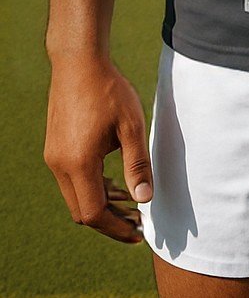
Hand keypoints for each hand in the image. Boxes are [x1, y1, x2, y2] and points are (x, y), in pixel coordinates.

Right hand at [43, 54, 153, 242]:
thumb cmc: (109, 92)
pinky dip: (92, 187)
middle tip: (138, 222)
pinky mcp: (55, 148)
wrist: (79, 63)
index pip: (94, 214)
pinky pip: (71, 180)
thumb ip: (137, 166)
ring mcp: (54, 157)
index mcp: (79, 164)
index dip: (116, 228)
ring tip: (131, 202)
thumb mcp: (131, 128)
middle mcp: (60, 165)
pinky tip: (114, 180)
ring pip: (75, 196)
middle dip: (110, 221)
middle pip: (82, 211)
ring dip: (101, 204)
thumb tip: (144, 200)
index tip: (138, 234)